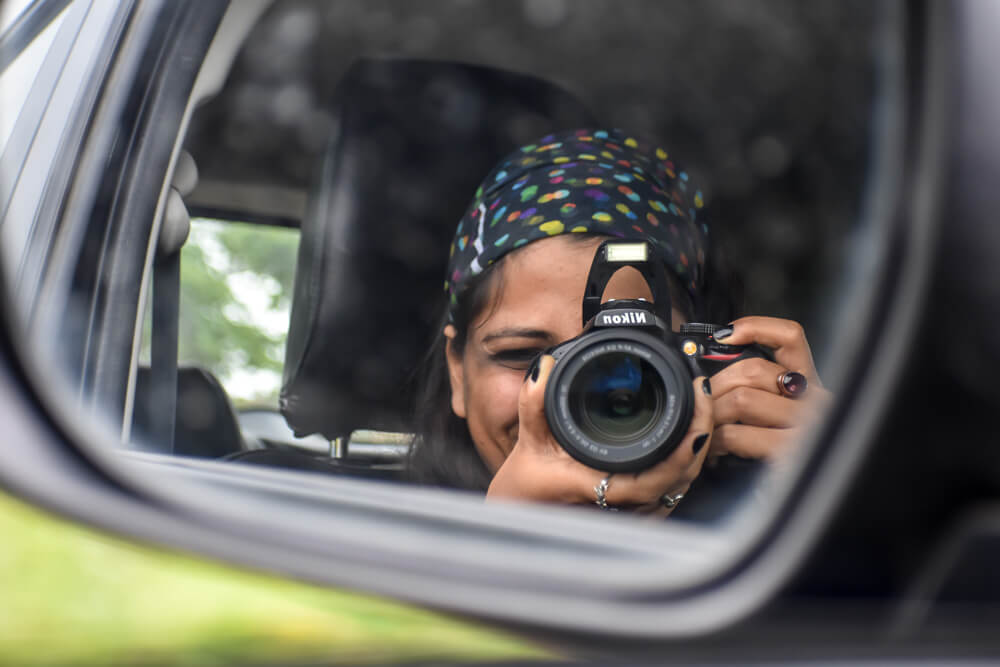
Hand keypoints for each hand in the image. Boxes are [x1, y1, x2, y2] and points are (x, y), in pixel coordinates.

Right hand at [486, 354, 714, 516]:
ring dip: (696, 448)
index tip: (696, 420)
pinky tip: (689, 434)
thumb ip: (533, 401)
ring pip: (680, 485)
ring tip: (699, 406)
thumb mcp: (529, 438)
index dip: (681, 454)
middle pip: (680, 480)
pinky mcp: (638, 507)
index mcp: (597, 488)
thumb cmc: (527, 482)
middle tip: (702, 394)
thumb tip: (545, 365)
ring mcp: (633, 510)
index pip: (653, 481)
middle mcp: (621, 506)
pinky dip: (685, 461)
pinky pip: (672, 487)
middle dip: (699, 437)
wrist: (525, 510)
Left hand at [708, 316, 831, 460]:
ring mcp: (806, 427)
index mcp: (808, 384)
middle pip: (752, 369)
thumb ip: (755, 386)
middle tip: (702, 406)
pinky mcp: (790, 453)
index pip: (791, 337)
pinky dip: (716, 441)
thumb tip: (715, 363)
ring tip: (707, 431)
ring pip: (741, 399)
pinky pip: (737, 433)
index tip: (723, 336)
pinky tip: (715, 451)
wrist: (787, 505)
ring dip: (712, 415)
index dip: (755, 328)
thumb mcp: (770, 413)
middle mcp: (815, 400)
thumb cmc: (772, 454)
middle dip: (714, 386)